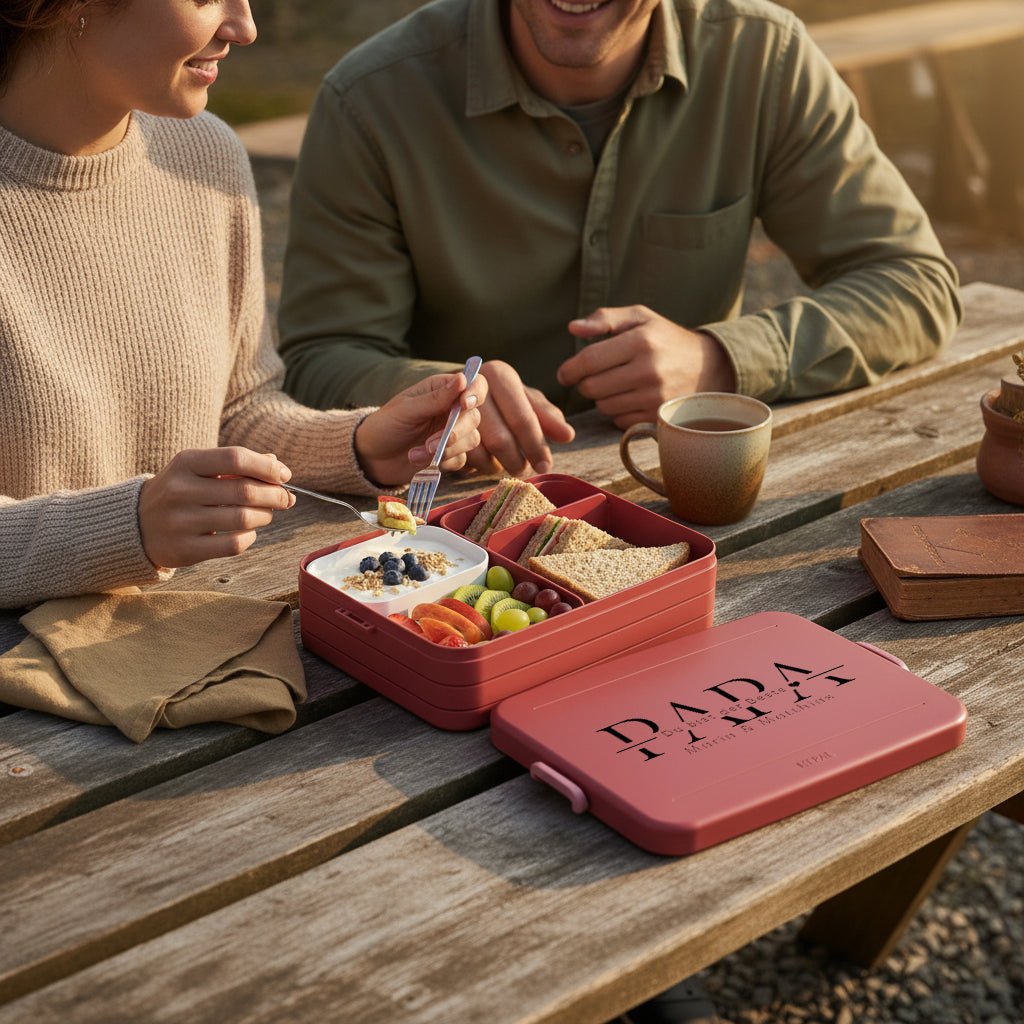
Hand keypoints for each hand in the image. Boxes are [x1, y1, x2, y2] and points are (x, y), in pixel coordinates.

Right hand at [138, 448, 293, 568]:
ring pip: (243, 519)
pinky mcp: (184, 549)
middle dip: (275, 495)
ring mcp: (180, 521)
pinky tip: (248, 532)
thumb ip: (237, 465)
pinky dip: (250, 537)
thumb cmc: (181, 491)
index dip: (267, 468)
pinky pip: (233, 545)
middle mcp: (180, 490)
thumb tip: (277, 467)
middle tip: (286, 499)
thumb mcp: (200, 469)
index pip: (236, 458)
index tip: (284, 476)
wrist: (136, 524)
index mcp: (186, 462)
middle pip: (245, 491)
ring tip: (266, 514)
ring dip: (265, 516)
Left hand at [354, 369, 487, 485]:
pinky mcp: (451, 455)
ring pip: (471, 440)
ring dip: (446, 449)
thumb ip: (436, 398)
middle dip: (456, 431)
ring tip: (417, 453)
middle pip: (474, 416)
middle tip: (431, 443)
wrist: (373, 458)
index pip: (474, 384)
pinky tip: (420, 461)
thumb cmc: (385, 426)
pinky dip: (443, 462)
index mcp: (442, 390)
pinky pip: (461, 459)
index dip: (475, 393)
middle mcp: (452, 410)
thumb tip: (462, 378)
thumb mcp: (407, 409)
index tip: (465, 405)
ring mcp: (453, 433)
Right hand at [462, 360, 574, 476]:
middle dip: (515, 460)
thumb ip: (546, 416)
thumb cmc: (499, 399)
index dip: (536, 445)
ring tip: (504, 464)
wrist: (453, 395)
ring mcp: (451, 406)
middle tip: (524, 469)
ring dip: (496, 464)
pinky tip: (485, 461)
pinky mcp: (438, 426)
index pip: (523, 418)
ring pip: (481, 450)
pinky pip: (462, 456)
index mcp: (499, 375)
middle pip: (501, 439)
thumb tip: (568, 435)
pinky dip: (477, 464)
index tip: (545, 466)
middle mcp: (474, 385)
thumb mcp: (524, 401)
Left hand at [558, 305, 736, 427]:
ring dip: (601, 398)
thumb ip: (605, 318)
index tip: (565, 374)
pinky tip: (628, 398)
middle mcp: (648, 370)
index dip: (570, 370)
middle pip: (592, 387)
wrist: (709, 367)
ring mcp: (654, 396)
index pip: (589, 361)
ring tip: (615, 385)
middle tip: (593, 377)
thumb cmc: (666, 339)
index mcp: (641, 341)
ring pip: (603, 406)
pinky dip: (617, 411)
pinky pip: (618, 420)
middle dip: (585, 383)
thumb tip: (573, 328)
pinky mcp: (658, 417)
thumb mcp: (640, 318)